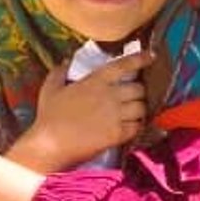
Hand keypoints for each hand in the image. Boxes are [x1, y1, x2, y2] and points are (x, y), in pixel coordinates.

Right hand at [16, 51, 152, 172]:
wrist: (50, 144)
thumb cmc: (49, 116)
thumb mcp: (50, 88)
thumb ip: (60, 72)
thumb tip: (67, 61)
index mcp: (95, 81)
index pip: (124, 65)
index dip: (140, 59)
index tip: (150, 56)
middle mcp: (110, 95)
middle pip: (139, 88)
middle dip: (138, 92)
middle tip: (132, 97)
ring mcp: (115, 115)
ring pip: (141, 107)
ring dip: (139, 109)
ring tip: (132, 113)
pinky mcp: (118, 133)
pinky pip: (137, 126)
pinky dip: (136, 126)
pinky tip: (129, 127)